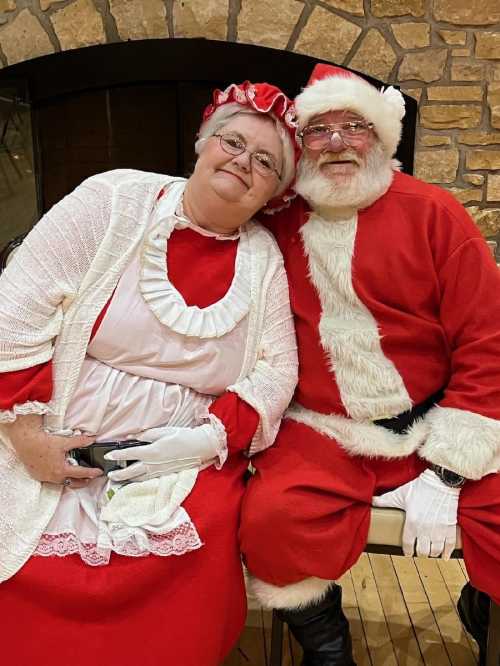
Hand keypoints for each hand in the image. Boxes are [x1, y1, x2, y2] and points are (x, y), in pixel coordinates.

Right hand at [4, 414, 102, 486]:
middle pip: (72, 483)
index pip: (81, 473)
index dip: (92, 473)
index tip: (99, 472)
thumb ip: (80, 441)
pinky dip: (57, 477)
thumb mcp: (64, 442)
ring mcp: (45, 477)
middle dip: (82, 482)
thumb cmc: (43, 442)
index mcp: (62, 470)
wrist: (26, 442)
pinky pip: (50, 479)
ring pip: (61, 482)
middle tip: (89, 479)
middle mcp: (54, 476)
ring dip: (70, 480)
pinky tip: (59, 473)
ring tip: (75, 477)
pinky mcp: (38, 475)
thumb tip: (92, 439)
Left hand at [105, 424, 222, 482]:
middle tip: (109, 475)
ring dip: (127, 479)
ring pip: (139, 478)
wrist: (199, 447)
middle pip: (131, 471)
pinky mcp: (164, 474)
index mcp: (151, 451)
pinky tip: (135, 480)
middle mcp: (153, 464)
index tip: (108, 456)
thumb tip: (131, 438)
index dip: (117, 455)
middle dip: (119, 474)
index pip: (129, 454)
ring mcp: (159, 471)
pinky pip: (148, 479)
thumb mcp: (163, 431)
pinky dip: (138, 480)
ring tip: (118, 480)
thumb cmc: (181, 436)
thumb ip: (145, 435)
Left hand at [372, 469, 459, 558]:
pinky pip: (449, 545)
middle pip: (422, 551)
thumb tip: (371, 500)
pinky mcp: (450, 527)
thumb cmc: (419, 488)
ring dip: (431, 553)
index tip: (407, 553)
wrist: (440, 483)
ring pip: (435, 550)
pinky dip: (446, 553)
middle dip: (419, 552)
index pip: (407, 544)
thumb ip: (385, 500)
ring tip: (429, 551)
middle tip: (418, 551)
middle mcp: (425, 529)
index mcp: (411, 523)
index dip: (407, 550)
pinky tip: (444, 555)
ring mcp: (439, 530)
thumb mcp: (399, 494)